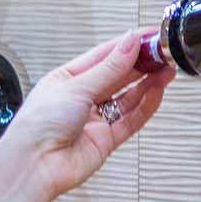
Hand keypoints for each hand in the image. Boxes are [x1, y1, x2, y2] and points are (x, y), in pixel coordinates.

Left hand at [10, 27, 174, 200]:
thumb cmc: (37, 125)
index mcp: (67, 78)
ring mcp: (95, 119)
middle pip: (118, 75)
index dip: (127, 45)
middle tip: (162, 52)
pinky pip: (131, 119)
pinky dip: (146, 105)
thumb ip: (109, 67)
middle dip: (141, 63)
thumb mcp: (76, 86)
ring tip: (166, 69)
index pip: (103, 55)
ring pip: (128, 97)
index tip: (148, 36)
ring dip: (147, 83)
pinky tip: (156, 91)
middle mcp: (81, 98)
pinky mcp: (106, 139)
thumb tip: (129, 43)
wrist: (34, 165)